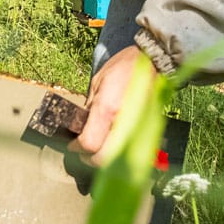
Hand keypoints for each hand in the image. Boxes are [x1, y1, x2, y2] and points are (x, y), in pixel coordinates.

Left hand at [69, 45, 156, 167]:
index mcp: (107, 109)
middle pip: (103, 159)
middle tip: (82, 152)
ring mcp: (136, 129)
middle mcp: (122, 123)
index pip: (89, 143)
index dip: (76, 147)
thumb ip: (89, 107)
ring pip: (118, 160)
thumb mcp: (97, 83)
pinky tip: (113, 146)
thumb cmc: (122, 68)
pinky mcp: (146, 130)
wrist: (151, 63)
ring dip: (105, 160)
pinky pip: (131, 151)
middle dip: (89, 159)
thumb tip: (81, 126)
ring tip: (97, 150)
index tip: (72, 144)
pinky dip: (120, 155)